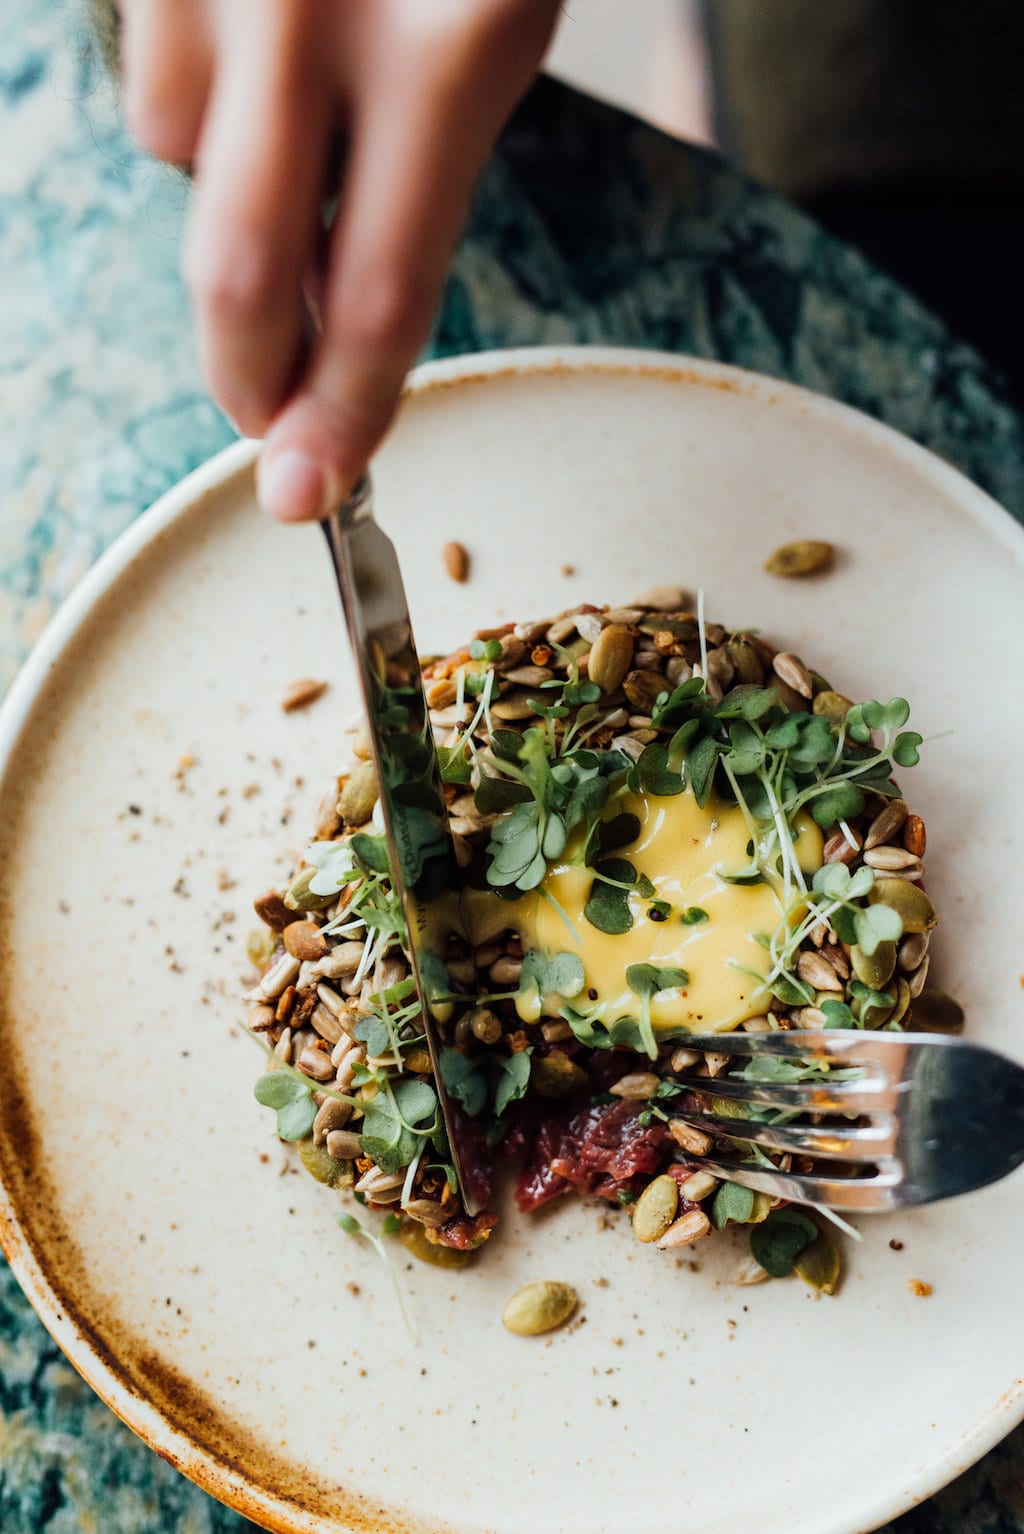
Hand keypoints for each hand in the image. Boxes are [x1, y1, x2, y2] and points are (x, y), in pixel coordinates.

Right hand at [119, 0, 559, 519]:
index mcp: (453, 48)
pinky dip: (206, 96)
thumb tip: (322, 335)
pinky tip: (263, 44)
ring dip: (231, 187)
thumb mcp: (491, 30)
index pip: (377, 298)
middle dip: (246, 378)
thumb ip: (414, 178)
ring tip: (302, 110)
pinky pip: (154, 72)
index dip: (339, 418)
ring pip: (178, 160)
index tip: (308, 497)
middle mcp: (313, 12)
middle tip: (264, 421)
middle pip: (239, 279)